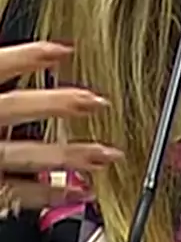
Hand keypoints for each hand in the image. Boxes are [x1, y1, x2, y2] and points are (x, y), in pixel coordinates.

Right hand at [0, 41, 122, 210]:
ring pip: (27, 157)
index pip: (0, 66)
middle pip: (17, 109)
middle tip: (100, 100)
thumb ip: (2, 67)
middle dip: (60, 104)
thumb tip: (24, 45)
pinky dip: (53, 195)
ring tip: (108, 154)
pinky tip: (83, 191)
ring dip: (70, 155)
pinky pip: (21, 195)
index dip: (31, 57)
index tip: (67, 49)